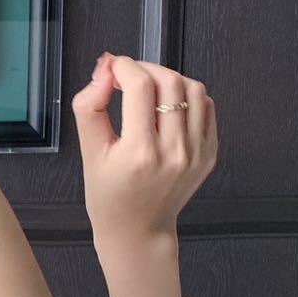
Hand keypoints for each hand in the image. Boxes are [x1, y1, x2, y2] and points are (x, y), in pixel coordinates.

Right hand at [71, 53, 216, 247]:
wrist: (138, 230)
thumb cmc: (110, 197)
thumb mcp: (88, 153)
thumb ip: (89, 107)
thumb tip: (104, 71)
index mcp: (140, 152)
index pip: (140, 86)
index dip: (123, 66)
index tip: (112, 68)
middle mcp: (173, 151)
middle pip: (169, 81)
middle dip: (145, 68)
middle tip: (128, 75)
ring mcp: (196, 153)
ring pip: (194, 89)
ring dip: (170, 78)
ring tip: (150, 88)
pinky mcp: (209, 153)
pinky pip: (207, 107)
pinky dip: (188, 96)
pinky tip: (169, 105)